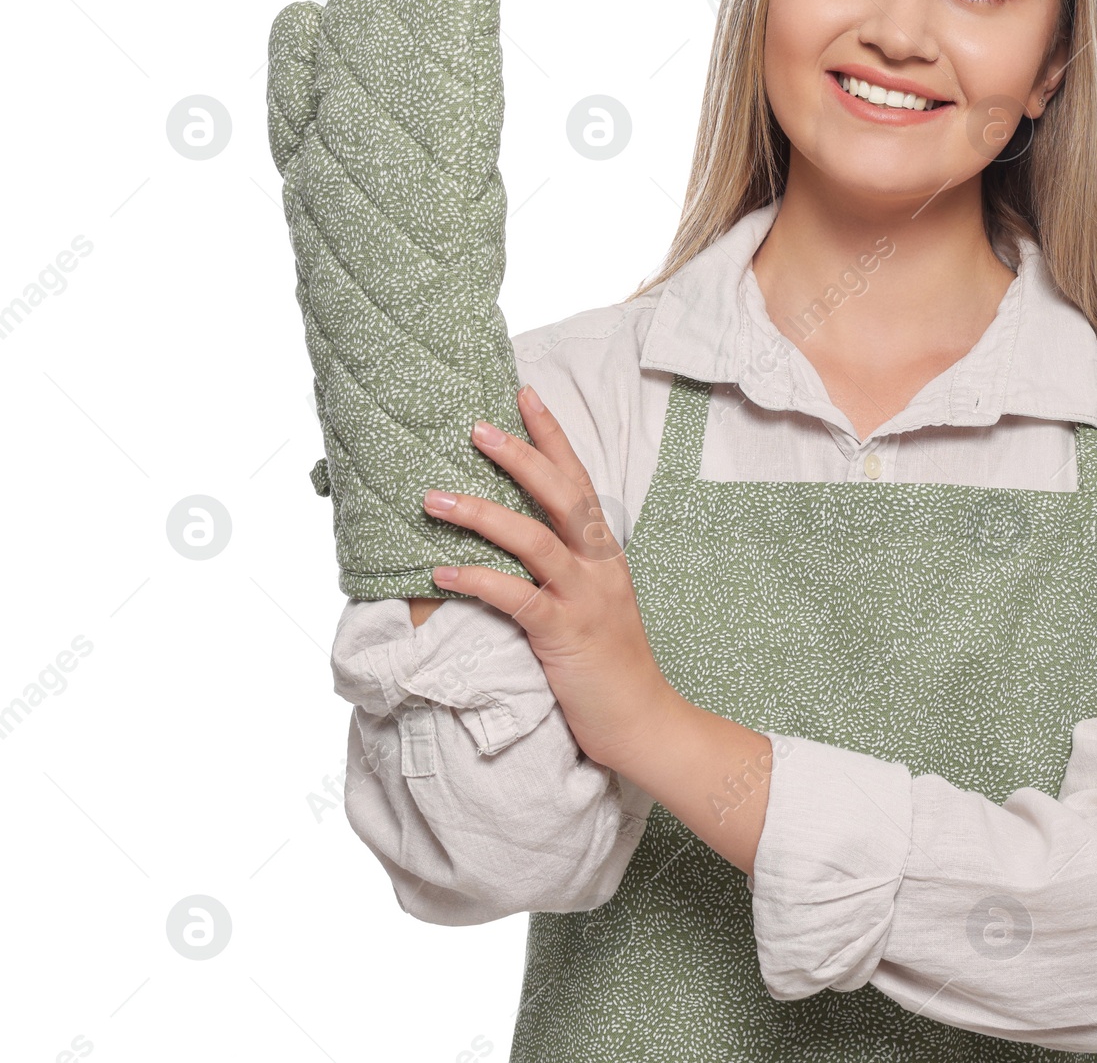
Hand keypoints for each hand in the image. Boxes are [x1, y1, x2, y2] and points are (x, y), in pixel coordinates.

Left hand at [420, 384, 681, 771]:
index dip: (552, 436)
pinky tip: (441, 572)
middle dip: (520, 456)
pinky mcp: (566, 635)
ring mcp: (585, 599)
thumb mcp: (593, 602)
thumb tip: (515, 539)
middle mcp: (599, 565)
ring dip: (480, 514)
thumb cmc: (610, 664)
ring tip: (433, 499)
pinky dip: (478, 580)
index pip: (579, 480)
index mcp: (604, 553)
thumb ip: (564, 568)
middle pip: (561, 494)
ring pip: (533, 539)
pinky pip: (517, 598)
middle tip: (476, 427)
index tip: (524, 394)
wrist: (643, 721)